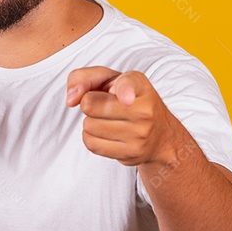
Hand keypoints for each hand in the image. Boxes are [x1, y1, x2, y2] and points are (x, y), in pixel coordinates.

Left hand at [65, 66, 182, 166]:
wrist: (160, 135)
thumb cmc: (127, 100)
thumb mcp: (109, 79)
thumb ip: (84, 78)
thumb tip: (71, 99)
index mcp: (139, 84)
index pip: (128, 86)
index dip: (124, 91)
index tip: (126, 98)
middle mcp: (144, 109)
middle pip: (90, 105)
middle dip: (89, 104)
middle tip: (104, 105)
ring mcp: (140, 134)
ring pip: (89, 126)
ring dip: (90, 122)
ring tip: (107, 119)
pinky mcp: (131, 153)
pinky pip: (91, 144)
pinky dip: (91, 137)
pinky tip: (105, 133)